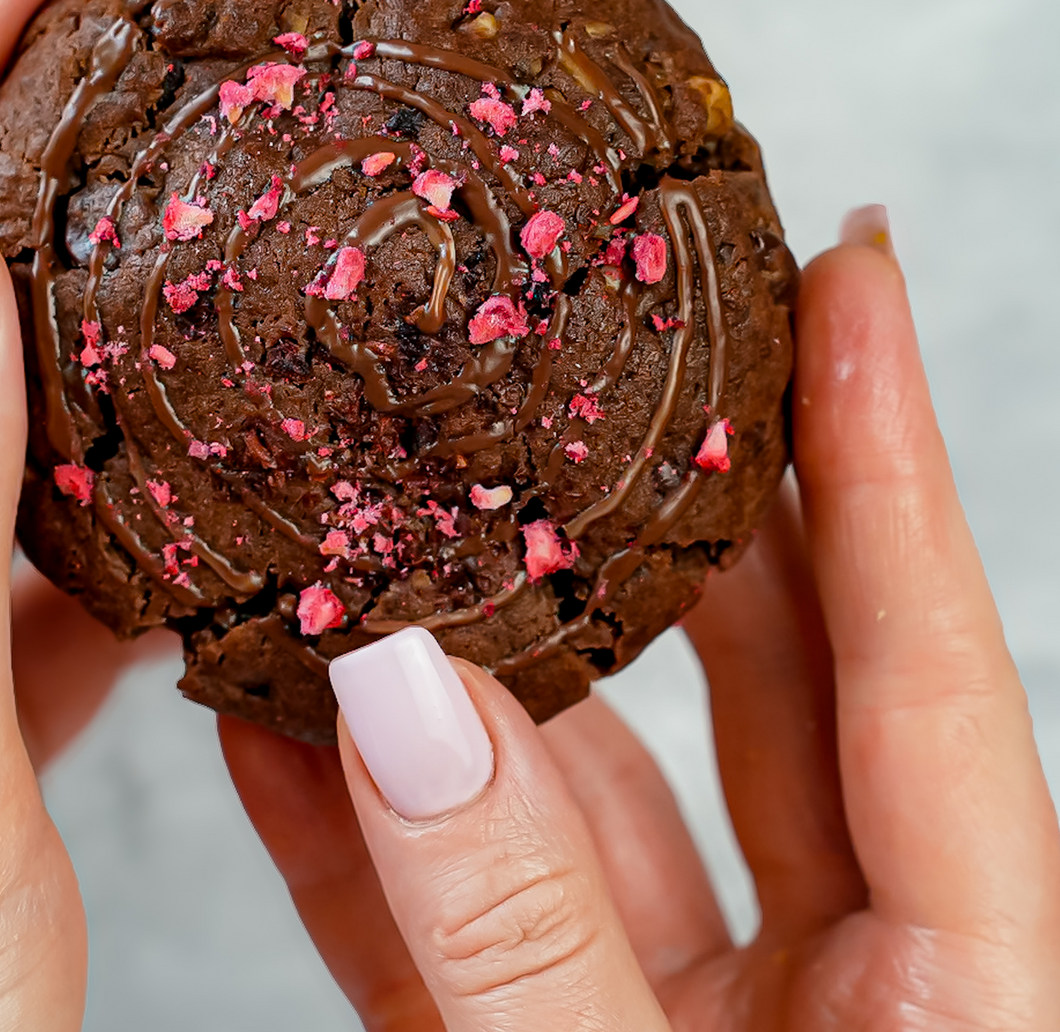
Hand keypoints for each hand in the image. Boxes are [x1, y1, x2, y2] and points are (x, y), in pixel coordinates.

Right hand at [223, 216, 1059, 1029]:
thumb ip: (523, 931)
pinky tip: (270, 733)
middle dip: (680, 512)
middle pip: (766, 689)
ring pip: (586, 793)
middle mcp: (831, 993)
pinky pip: (445, 925)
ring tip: (390, 527)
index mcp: (954, 1004)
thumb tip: (401, 697)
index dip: (886, 451)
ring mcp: (679, 1025)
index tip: (850, 270)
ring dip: (469, 677)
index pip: (922, 668)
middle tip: (609, 350)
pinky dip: (356, 838)